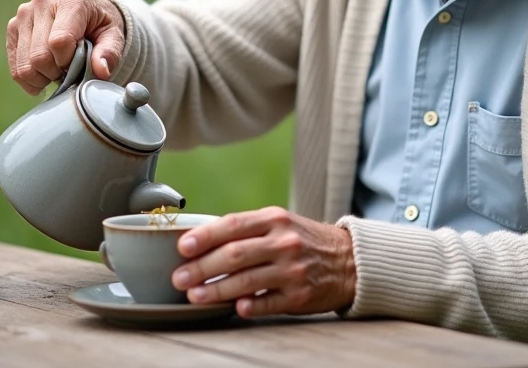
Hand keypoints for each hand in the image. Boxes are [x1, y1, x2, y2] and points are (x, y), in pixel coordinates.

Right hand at [6, 0, 125, 93]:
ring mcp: (24, 13)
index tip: (77, 63)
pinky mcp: (12, 27)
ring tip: (56, 71)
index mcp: (70, 0)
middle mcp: (42, 2)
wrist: (84, 14)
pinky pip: (15, 67)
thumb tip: (101, 71)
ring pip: (24, 65)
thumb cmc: (99, 27)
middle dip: (55, 73)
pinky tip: (43, 74)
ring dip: (42, 78)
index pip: (59, 41)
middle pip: (39, 57)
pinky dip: (30, 79)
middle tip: (68, 70)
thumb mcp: (113, 37)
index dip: (68, 62)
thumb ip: (109, 53)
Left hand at [171, 207, 355, 317]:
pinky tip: (232, 307)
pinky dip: (249, 305)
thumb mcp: (280, 223)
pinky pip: (268, 302)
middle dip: (201, 268)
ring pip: (246, 281)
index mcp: (274, 219)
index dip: (205, 237)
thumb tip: (201, 240)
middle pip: (235, 255)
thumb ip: (247, 229)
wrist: (349, 260)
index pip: (233, 224)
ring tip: (194, 296)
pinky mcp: (300, 296)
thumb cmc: (304, 240)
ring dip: (216, 290)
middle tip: (178, 278)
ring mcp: (293, 270)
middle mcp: (283, 242)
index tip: (182, 247)